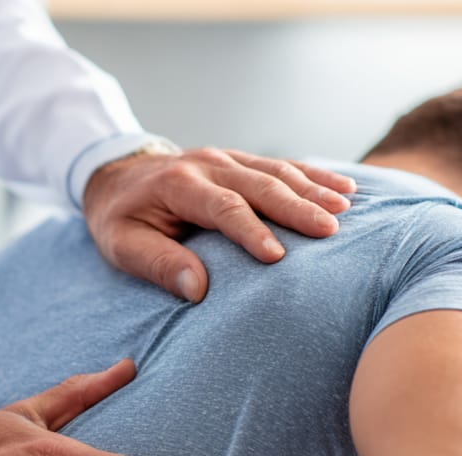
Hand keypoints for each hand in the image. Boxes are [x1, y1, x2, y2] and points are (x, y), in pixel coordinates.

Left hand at [83, 148, 356, 301]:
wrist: (116, 176)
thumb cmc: (120, 218)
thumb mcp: (122, 244)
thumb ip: (157, 264)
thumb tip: (196, 290)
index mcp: (178, 184)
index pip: (222, 206)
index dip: (250, 230)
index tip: (278, 257)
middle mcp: (207, 164)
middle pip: (260, 183)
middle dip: (297, 206)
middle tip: (331, 231)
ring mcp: (227, 158)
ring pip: (277, 170)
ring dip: (314, 188)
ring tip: (346, 210)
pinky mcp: (240, 161)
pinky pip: (283, 165)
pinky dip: (315, 176)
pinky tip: (346, 189)